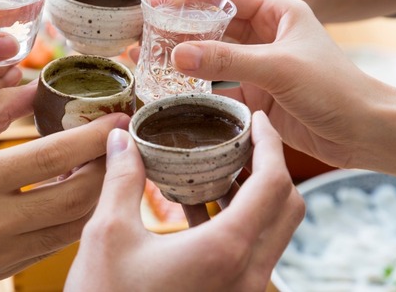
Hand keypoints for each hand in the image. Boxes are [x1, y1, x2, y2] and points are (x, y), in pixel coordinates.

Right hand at [0, 83, 130, 290]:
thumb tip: (31, 83)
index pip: (55, 156)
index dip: (97, 135)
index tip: (122, 117)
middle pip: (78, 195)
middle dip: (110, 166)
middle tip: (121, 141)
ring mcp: (1, 253)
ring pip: (74, 224)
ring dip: (99, 194)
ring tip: (106, 164)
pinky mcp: (4, 270)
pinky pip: (56, 243)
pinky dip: (75, 218)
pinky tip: (77, 194)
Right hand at [65, 111, 303, 291]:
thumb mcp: (108, 234)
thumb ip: (122, 179)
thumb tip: (121, 139)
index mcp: (225, 250)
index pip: (273, 184)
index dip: (269, 145)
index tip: (257, 121)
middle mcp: (247, 273)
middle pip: (287, 205)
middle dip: (270, 166)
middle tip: (242, 141)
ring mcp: (244, 291)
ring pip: (274, 230)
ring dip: (256, 195)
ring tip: (219, 168)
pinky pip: (254, 251)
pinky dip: (241, 222)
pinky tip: (199, 208)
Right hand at [168, 0, 395, 167]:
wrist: (364, 132)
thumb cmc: (334, 89)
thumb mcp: (278, 67)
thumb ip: (227, 60)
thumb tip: (177, 55)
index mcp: (278, 11)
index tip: (156, 0)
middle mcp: (267, 33)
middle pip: (215, 23)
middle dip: (181, 26)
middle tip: (144, 30)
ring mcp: (261, 64)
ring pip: (214, 55)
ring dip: (186, 57)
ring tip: (149, 57)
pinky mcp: (258, 93)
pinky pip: (220, 85)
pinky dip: (198, 86)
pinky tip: (172, 88)